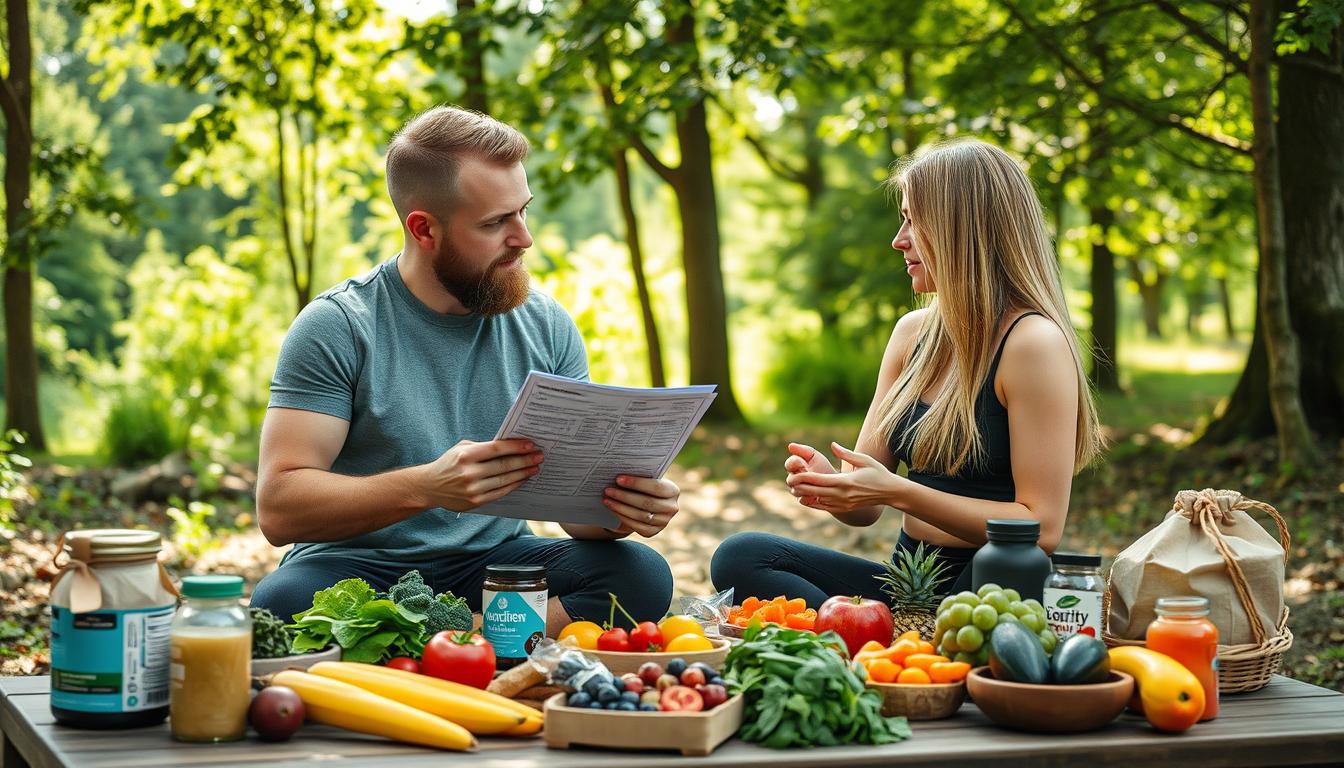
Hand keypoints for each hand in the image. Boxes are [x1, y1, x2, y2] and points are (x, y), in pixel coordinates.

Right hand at [423, 439, 542, 510]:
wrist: (430, 487)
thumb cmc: (449, 463)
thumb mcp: (462, 449)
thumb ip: (483, 448)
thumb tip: (511, 446)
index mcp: (466, 455)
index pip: (497, 449)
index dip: (516, 447)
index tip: (531, 445)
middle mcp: (469, 472)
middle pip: (504, 465)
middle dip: (525, 460)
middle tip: (539, 456)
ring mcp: (473, 489)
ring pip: (505, 480)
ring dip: (523, 474)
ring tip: (535, 468)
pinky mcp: (475, 501)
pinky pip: (500, 492)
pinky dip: (513, 485)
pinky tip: (522, 480)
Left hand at [602, 475, 679, 537]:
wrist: (646, 504)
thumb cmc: (644, 487)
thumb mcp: (647, 480)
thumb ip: (640, 476)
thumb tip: (618, 473)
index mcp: (673, 491)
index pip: (656, 487)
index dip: (637, 483)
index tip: (618, 479)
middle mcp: (671, 508)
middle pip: (647, 503)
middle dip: (625, 496)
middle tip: (608, 490)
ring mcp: (663, 522)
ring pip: (640, 515)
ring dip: (620, 507)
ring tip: (607, 499)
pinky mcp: (653, 532)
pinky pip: (636, 526)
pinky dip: (623, 517)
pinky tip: (613, 509)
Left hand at [785, 442, 897, 514]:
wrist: (890, 492)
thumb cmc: (878, 473)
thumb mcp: (864, 459)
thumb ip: (846, 453)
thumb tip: (832, 445)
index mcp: (846, 481)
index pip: (820, 480)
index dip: (805, 478)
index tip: (794, 474)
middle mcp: (843, 494)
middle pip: (816, 492)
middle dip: (801, 486)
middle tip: (789, 481)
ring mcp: (843, 504)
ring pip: (819, 501)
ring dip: (806, 495)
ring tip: (794, 489)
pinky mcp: (845, 509)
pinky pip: (826, 508)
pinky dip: (814, 504)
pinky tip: (806, 499)